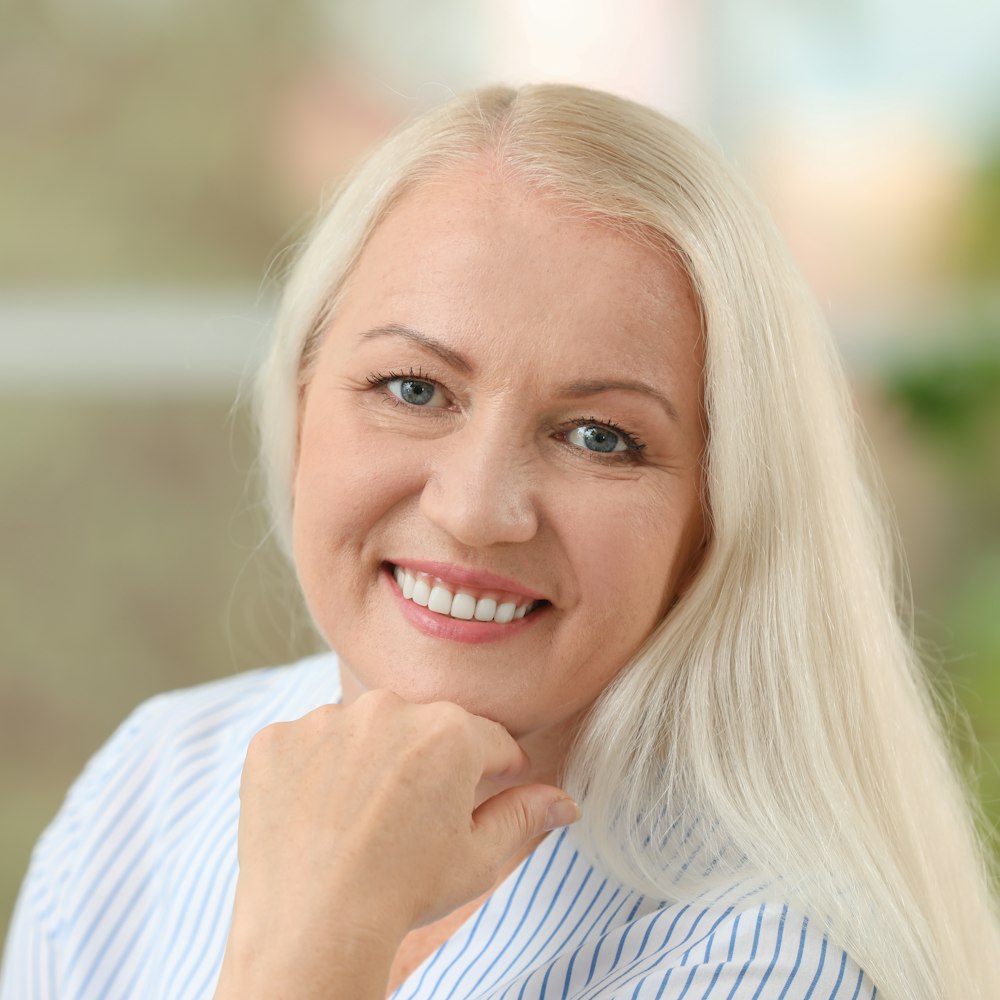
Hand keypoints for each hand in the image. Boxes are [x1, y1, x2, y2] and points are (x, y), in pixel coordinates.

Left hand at [214, 689, 579, 999]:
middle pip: (422, 728)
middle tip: (412, 819)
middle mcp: (388, 708)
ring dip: (367, 760)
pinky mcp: (276, 740)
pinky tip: (317, 814)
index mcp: (449, 732)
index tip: (487, 792)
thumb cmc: (404, 892)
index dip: (495, 770)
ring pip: (362, 730)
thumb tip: (565, 801)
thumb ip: (524, 816)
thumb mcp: (479, 858)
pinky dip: (312, 770)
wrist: (314, 927)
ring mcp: (325, 721)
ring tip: (360, 819)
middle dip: (426, 763)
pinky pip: (305, 744)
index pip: (488, 740)